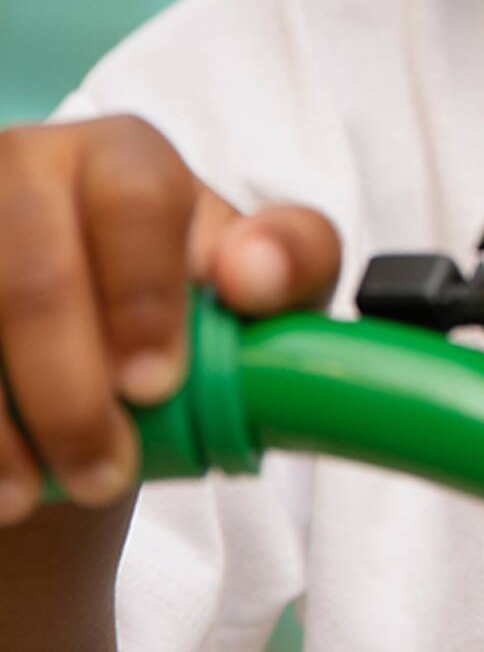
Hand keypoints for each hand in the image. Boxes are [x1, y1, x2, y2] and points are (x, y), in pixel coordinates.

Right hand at [0, 116, 340, 522]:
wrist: (73, 350)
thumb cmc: (171, 305)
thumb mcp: (248, 284)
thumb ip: (290, 264)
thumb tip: (254, 276)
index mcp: (120, 155)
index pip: (135, 200)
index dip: (145, 296)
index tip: (154, 386)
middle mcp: (18, 165)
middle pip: (30, 276)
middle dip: (67, 391)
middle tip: (105, 472)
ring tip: (33, 496)